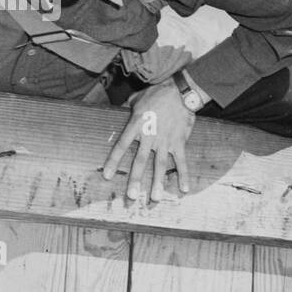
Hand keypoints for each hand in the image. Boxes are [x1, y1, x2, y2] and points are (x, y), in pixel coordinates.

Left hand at [102, 80, 196, 201]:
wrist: (180, 92)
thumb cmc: (157, 94)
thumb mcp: (136, 99)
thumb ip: (126, 107)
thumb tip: (117, 109)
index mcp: (136, 125)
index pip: (122, 146)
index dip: (113, 161)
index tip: (107, 176)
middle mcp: (150, 136)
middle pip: (141, 161)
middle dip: (136, 180)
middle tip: (131, 197)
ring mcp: (165, 141)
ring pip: (160, 165)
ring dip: (158, 183)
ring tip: (156, 199)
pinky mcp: (179, 142)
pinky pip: (181, 161)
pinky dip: (183, 175)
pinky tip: (184, 189)